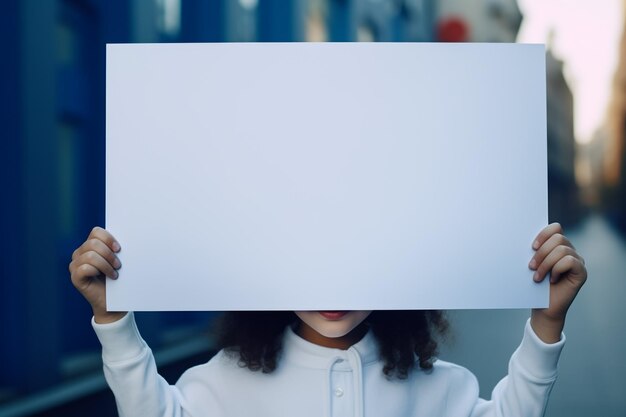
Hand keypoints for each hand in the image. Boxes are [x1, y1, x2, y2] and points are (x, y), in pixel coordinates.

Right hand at [69, 227, 126, 323]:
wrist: (114, 301)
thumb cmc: (118, 279)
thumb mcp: (117, 260)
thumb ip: (116, 248)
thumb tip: (128, 237)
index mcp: (89, 245)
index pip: (96, 231)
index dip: (109, 238)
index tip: (119, 249)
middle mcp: (79, 253)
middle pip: (93, 243)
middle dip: (109, 254)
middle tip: (119, 264)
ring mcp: (75, 265)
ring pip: (90, 255)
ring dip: (106, 264)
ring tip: (114, 272)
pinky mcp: (75, 277)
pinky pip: (85, 268)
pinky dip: (99, 271)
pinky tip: (109, 278)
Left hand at [528, 223, 586, 342]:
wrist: (542, 308)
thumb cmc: (534, 286)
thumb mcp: (531, 264)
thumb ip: (533, 251)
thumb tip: (520, 236)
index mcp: (557, 245)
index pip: (556, 227)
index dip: (543, 234)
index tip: (532, 247)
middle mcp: (570, 251)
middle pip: (558, 238)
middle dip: (542, 252)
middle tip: (531, 266)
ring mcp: (577, 261)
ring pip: (562, 250)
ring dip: (546, 263)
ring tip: (537, 276)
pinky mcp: (582, 272)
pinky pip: (570, 261)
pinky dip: (557, 269)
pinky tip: (552, 280)